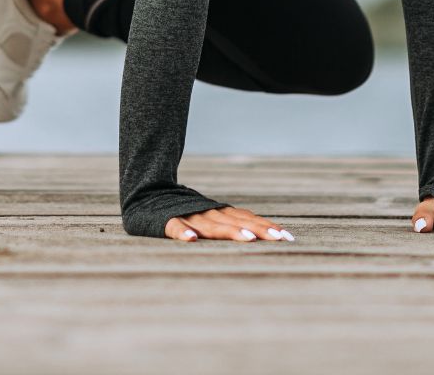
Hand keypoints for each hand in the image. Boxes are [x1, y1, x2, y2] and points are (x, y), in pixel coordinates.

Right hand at [165, 206, 294, 242]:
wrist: (146, 193)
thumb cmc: (183, 211)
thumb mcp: (209, 217)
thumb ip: (229, 223)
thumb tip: (259, 235)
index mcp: (218, 212)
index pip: (247, 218)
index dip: (266, 226)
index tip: (288, 237)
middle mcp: (206, 212)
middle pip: (236, 221)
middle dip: (258, 230)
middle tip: (278, 239)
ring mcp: (186, 215)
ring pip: (210, 224)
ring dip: (229, 231)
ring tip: (247, 239)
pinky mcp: (164, 220)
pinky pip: (174, 226)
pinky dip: (183, 232)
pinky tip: (191, 240)